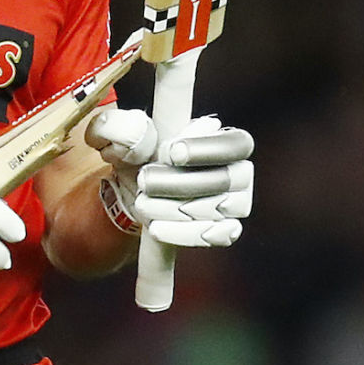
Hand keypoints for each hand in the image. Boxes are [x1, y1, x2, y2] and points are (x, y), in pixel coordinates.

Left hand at [87, 107, 252, 246]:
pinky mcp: (226, 231)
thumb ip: (124, 128)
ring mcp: (236, 205)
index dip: (208, 149)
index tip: (173, 152)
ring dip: (173, 208)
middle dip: (179, 182)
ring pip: (216, 209)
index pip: (236, 144)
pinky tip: (157, 228)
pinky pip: (216, 236)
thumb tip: (138, 133)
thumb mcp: (125, 136)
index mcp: (226, 141)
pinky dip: (184, 234)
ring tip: (142, 204)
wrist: (137, 192)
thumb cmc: (141, 156)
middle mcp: (239, 173)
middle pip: (224, 180)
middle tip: (144, 180)